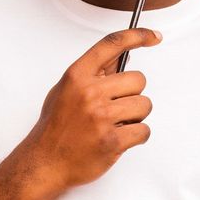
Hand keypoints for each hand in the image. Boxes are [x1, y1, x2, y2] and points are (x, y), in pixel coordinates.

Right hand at [16, 28, 161, 194]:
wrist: (44, 163)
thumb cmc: (56, 127)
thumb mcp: (66, 90)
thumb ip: (93, 74)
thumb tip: (123, 57)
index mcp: (77, 75)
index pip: (113, 44)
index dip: (137, 36)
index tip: (154, 36)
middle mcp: (90, 93)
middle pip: (138, 79)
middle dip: (133, 94)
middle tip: (117, 107)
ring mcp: (101, 117)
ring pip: (145, 105)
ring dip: (136, 116)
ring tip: (116, 124)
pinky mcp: (112, 141)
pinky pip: (144, 130)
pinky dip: (137, 136)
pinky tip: (120, 139)